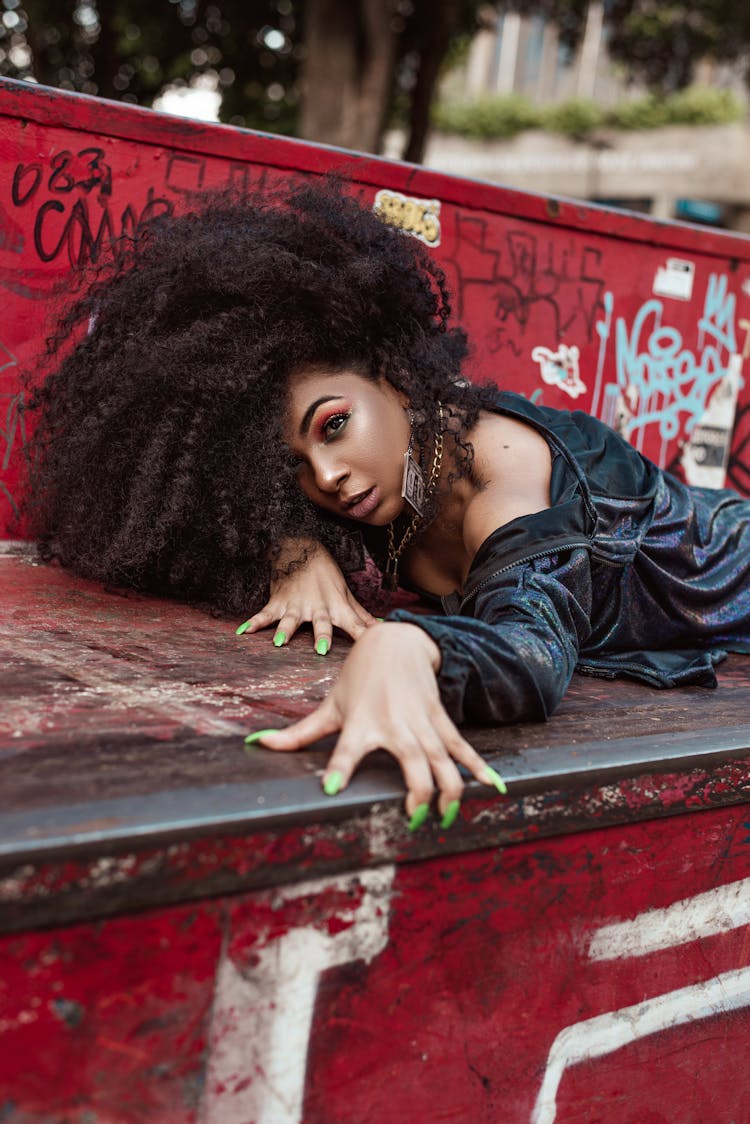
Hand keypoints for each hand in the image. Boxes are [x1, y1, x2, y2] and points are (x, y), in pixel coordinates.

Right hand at [236, 538, 375, 651]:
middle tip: (322, 650)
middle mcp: (318, 607)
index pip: (354, 624)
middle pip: (321, 623)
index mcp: (337, 608)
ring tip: (280, 642)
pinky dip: (254, 622)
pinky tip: (243, 631)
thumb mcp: (346, 595)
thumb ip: (361, 616)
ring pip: (292, 620)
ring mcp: (297, 605)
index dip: (363, 635)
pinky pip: (265, 614)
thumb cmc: (327, 576)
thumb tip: (382, 627)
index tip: (372, 646)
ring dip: (285, 630)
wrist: (302, 549)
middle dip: (321, 635)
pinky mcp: (279, 602)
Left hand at [252, 623, 498, 823]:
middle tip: (412, 819)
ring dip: (449, 791)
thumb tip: (256, 745)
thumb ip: (298, 734)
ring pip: (443, 761)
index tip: (331, 788)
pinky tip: (494, 789)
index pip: (346, 750)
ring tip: (446, 817)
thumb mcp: (329, 706)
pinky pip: (462, 750)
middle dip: (417, 793)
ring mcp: (422, 724)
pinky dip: (480, 769)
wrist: (396, 643)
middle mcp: (394, 726)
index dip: (339, 768)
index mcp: (361, 724)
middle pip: (412, 764)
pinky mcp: (440, 723)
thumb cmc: (357, 679)